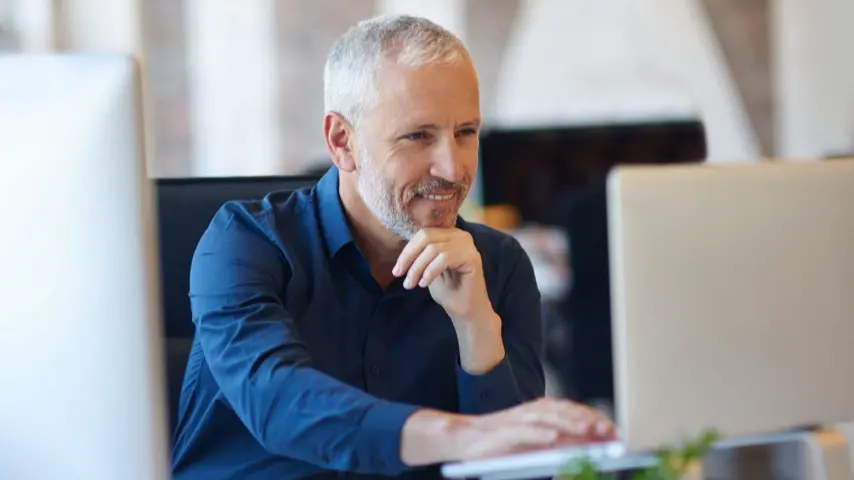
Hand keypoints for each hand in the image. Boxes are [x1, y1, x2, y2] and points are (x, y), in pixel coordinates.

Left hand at [393, 228, 490, 321]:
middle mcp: (460, 235)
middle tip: (398, 275)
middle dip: (409, 257)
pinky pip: (444, 259)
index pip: (423, 234)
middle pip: (427, 237)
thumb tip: (401, 251)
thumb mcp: (428, 268)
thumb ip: (420, 255)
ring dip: (417, 268)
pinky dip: (430, 271)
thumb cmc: (448, 290)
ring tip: (411, 284)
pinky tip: (424, 284)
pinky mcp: (472, 258)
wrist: (466, 310)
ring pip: (433, 249)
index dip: (407, 251)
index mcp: (449, 235)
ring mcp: (467, 245)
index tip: (396, 270)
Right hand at [399, 398, 616, 466]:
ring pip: (550, 418)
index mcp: (543, 412)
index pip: (575, 412)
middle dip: (590, 421)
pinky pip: (525, 431)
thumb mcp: (536, 444)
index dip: (596, 420)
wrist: (465, 439)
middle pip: (567, 412)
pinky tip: (555, 440)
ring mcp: (519, 419)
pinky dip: (540, 434)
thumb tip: (589, 450)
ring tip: (590, 431)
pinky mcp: (504, 431)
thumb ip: (560, 444)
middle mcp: (534, 412)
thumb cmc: (502, 445)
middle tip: (610, 432)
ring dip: (571, 424)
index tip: (616, 432)